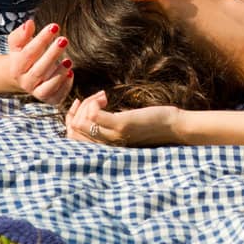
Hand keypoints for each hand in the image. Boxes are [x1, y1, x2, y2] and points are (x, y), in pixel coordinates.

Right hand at [6, 18, 72, 104]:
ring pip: (47, 87)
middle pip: (38, 70)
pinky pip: (57, 96)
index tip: (54, 26)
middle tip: (63, 39)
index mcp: (16, 67)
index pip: (28, 54)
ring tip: (68, 60)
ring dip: (59, 74)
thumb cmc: (24, 55)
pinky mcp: (49, 98)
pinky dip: (65, 86)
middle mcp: (25, 82)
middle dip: (52, 54)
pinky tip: (70, 73)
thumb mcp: (19, 44)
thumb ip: (22, 34)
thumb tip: (29, 24)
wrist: (23, 76)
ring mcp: (37, 92)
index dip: (41, 40)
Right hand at [66, 91, 180, 146]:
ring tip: (102, 96)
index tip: (78, 103)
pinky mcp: (120, 126)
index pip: (72, 138)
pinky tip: (105, 97)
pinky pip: (93, 115)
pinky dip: (93, 102)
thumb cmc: (149, 125)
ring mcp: (112, 137)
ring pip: (80, 122)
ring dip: (87, 103)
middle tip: (96, 98)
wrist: (173, 127)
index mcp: (104, 147)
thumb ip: (107, 124)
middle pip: (73, 130)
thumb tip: (91, 111)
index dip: (69, 119)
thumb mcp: (123, 126)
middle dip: (77, 110)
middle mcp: (105, 146)